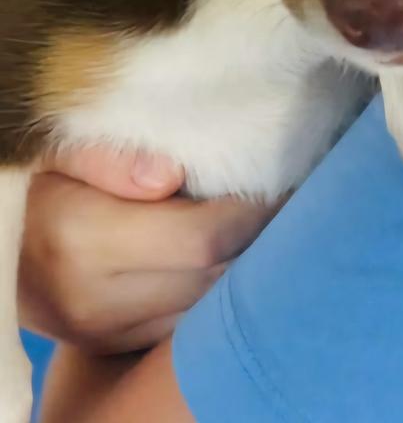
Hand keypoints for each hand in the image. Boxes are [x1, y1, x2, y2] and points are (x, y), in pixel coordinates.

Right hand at [19, 147, 280, 353]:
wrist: (7, 244)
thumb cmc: (43, 182)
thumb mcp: (62, 148)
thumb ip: (110, 155)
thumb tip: (169, 175)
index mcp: (80, 240)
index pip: (205, 239)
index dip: (253, 210)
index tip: (282, 179)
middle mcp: (91, 300)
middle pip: (214, 276)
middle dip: (258, 237)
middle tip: (284, 197)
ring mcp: (102, 332)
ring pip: (206, 304)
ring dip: (240, 265)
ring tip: (259, 219)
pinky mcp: (113, 345)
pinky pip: (186, 319)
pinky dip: (211, 286)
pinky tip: (223, 250)